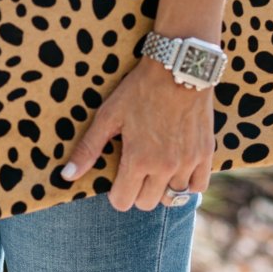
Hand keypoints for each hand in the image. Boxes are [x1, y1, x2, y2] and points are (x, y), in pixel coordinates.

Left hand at [60, 57, 214, 210]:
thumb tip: (66, 176)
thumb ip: (88, 149)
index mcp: (139, 160)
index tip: (118, 179)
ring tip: (157, 170)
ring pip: (172, 198)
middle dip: (137, 192)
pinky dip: (188, 183)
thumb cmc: (140, 90)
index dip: (117, 193)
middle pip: (147, 203)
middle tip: (136, 172)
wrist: (179, 67)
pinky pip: (198, 186)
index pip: (123, 202)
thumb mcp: (108, 116)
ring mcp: (188, 161)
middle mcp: (165, 166)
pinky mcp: (205, 153)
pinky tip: (179, 170)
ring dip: (162, 188)